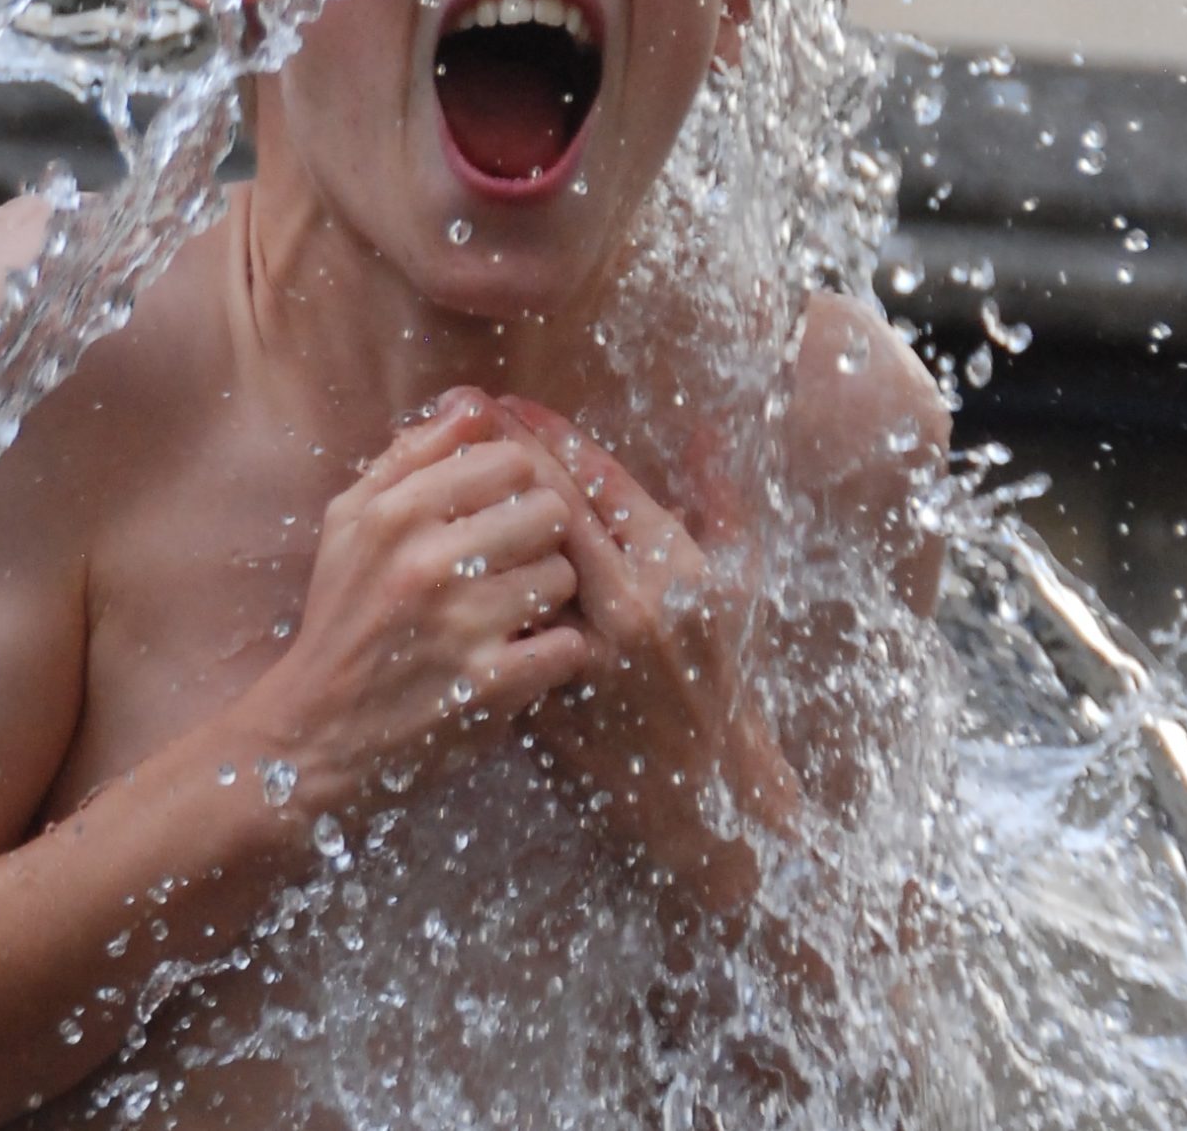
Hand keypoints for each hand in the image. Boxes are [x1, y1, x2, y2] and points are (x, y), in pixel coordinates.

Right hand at [230, 391, 590, 823]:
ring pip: (564, 576)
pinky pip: (568, 643)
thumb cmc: (342, 616)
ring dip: (548, 597)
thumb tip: (474, 401)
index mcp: (395, 512)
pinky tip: (524, 655)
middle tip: (511, 567)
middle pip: (549, 511)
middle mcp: (427, 561)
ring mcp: (462, 625)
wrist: (313, 733)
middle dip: (538, 538)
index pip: (511, 459)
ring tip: (514, 613)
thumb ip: (412, 455)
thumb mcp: (350, 523)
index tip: (497, 516)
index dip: (515, 486)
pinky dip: (555, 652)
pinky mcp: (489, 686)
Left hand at [498, 399, 799, 911]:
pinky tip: (449, 546)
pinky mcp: (547, 691)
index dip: (551, 434)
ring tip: (446, 470)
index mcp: (675, 569)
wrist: (705, 784)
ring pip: (512, 562)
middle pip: (546, 509)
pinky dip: (474, 577)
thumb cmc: (725, 671)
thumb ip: (720, 500)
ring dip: (478, 510)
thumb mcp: (740, 582)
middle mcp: (628, 605)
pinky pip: (499, 622)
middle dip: (503, 457)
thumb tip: (704, 432)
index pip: (600, 479)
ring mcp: (583, 652)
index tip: (515, 403)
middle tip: (468, 417)